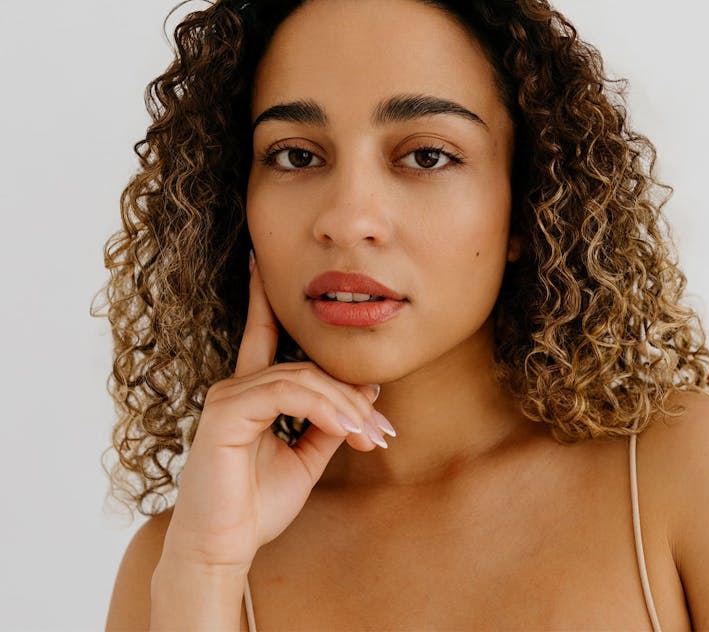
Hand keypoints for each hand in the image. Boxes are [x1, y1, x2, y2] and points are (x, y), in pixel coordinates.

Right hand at [160, 254, 393, 573]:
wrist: (224, 551)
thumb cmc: (256, 506)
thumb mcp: (306, 458)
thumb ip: (329, 421)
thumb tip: (365, 388)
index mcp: (251, 394)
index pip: (261, 334)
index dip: (263, 297)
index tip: (263, 260)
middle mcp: (236, 387)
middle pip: (308, 366)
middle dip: (351, 396)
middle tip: (382, 431)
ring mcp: (228, 397)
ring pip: (303, 378)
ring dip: (346, 407)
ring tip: (372, 437)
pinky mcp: (226, 412)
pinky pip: (288, 393)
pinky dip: (325, 409)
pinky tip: (348, 430)